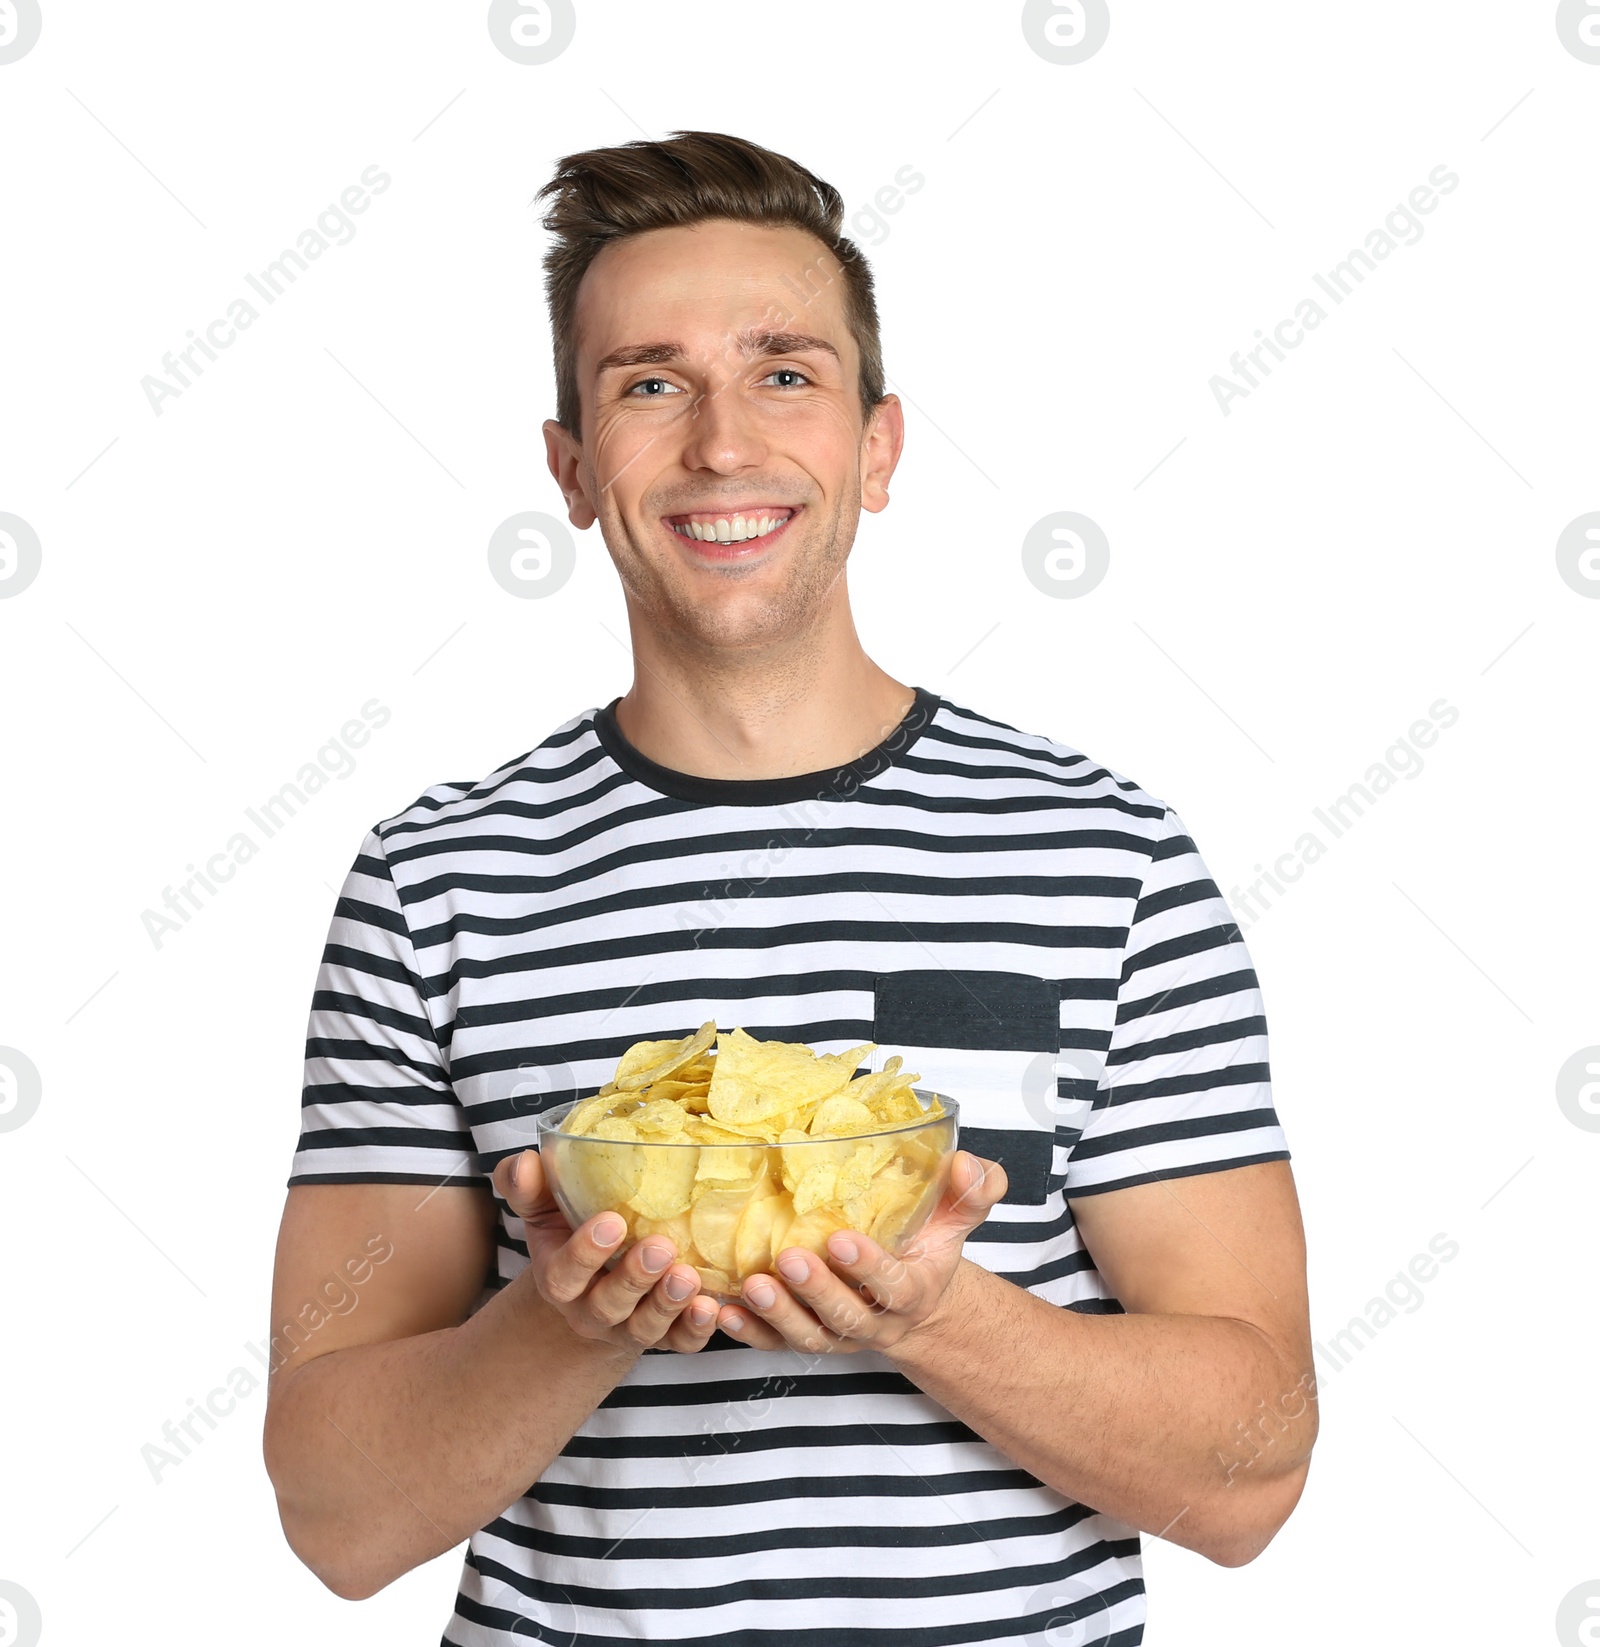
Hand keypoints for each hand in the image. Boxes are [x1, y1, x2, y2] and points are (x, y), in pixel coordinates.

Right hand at [493, 1148, 721, 1354]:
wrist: (593, 1289)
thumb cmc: (570, 1235)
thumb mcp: (545, 1210)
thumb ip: (529, 1188)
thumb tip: (523, 1162)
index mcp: (559, 1279)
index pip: (564, 1274)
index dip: (585, 1252)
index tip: (612, 1221)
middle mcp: (591, 1311)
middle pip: (608, 1305)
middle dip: (634, 1278)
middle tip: (660, 1247)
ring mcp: (628, 1328)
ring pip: (645, 1328)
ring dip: (668, 1305)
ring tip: (689, 1277)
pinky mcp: (664, 1338)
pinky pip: (680, 1343)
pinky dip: (696, 1330)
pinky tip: (712, 1307)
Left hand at [716, 1151, 1008, 1353]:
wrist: (917, 1303)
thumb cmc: (928, 1249)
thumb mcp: (957, 1218)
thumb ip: (972, 1190)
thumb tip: (964, 1162)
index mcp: (911, 1291)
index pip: (893, 1287)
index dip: (869, 1267)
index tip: (841, 1239)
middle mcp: (874, 1321)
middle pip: (844, 1316)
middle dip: (816, 1289)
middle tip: (788, 1258)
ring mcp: (837, 1334)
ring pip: (807, 1335)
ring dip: (778, 1314)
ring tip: (752, 1285)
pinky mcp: (806, 1337)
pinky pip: (775, 1344)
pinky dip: (749, 1333)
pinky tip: (724, 1311)